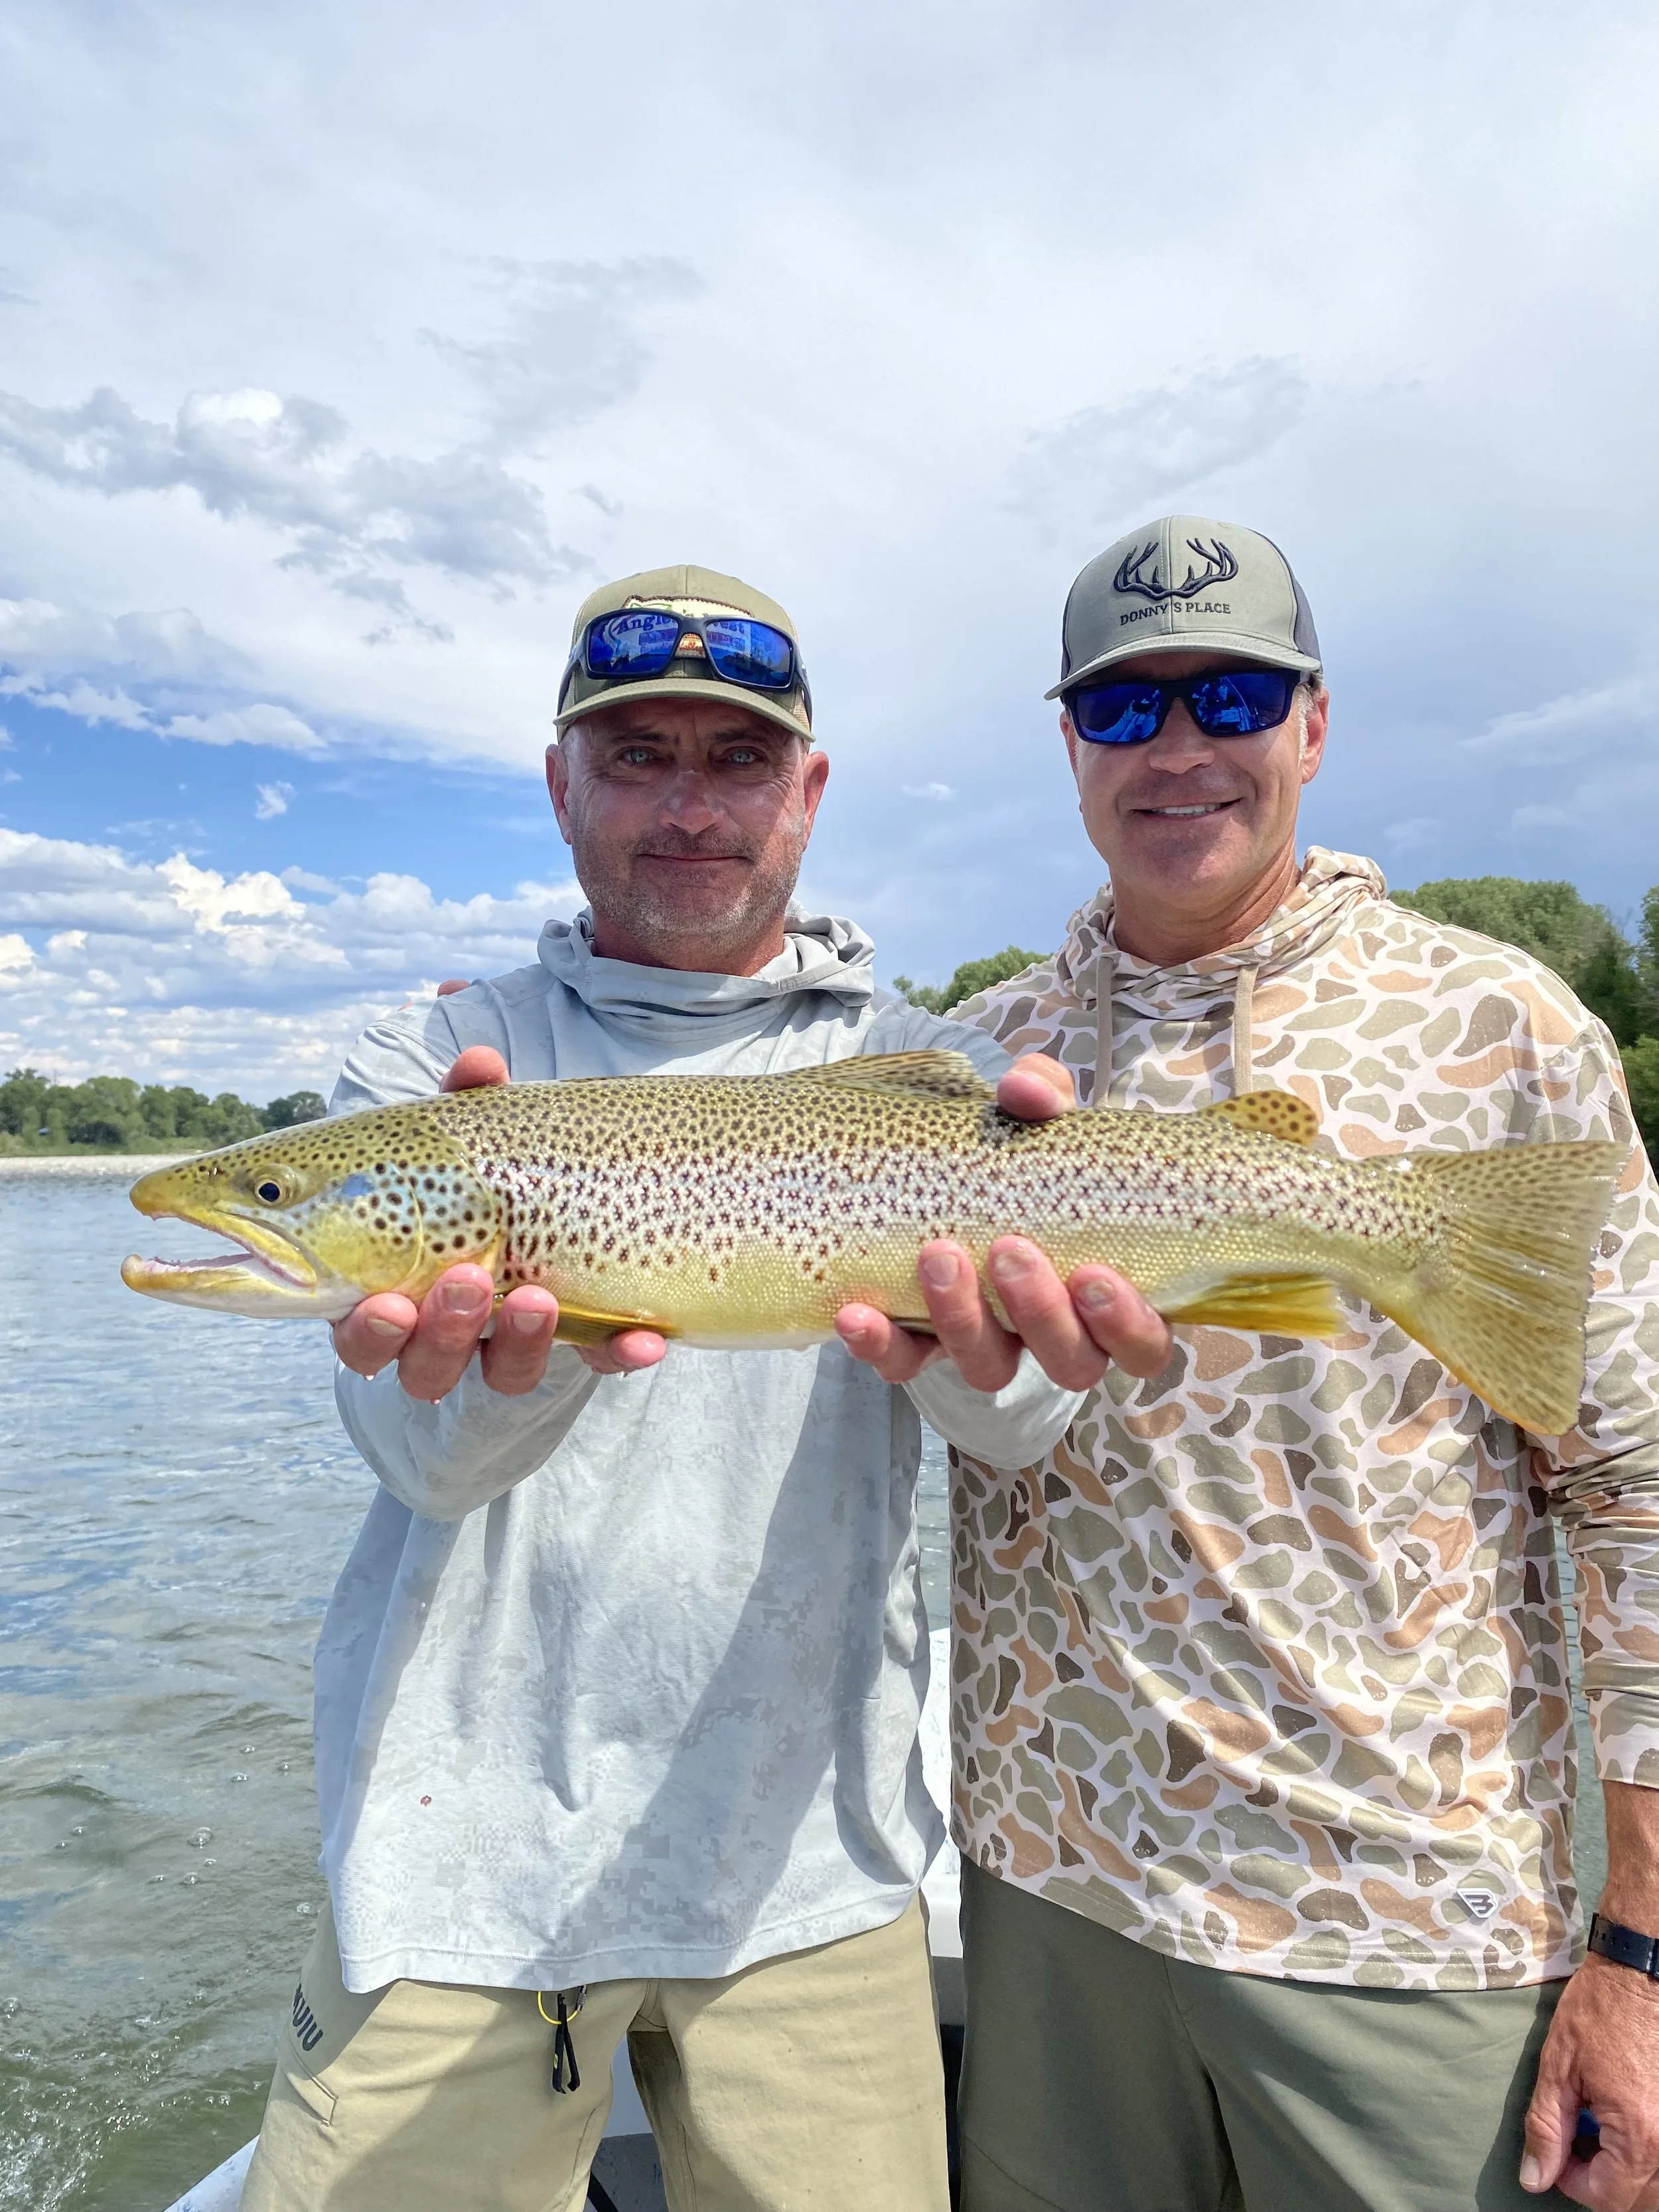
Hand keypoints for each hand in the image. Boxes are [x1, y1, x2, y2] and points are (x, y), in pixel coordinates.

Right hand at [331, 1043, 666, 1397]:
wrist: (566, 1196)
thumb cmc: (483, 1173)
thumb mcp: (473, 1138)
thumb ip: (470, 1105)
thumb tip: (479, 1061)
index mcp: (392, 1289)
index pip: (362, 1330)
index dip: (369, 1330)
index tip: (388, 1304)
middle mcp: (445, 1332)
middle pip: (426, 1362)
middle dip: (445, 1330)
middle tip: (469, 1279)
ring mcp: (512, 1344)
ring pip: (505, 1372)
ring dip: (519, 1341)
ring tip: (538, 1296)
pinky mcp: (580, 1345)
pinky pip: (597, 1361)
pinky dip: (617, 1352)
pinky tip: (645, 1339)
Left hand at [835, 1052, 1173, 1392]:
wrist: (944, 1171)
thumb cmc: (1022, 1155)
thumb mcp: (1039, 1121)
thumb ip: (1043, 1097)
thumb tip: (1024, 1088)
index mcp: (1107, 1295)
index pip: (1142, 1342)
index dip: (1126, 1324)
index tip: (1093, 1275)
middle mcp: (1055, 1334)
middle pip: (1069, 1362)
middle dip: (1039, 1313)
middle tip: (1008, 1249)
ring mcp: (990, 1345)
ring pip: (989, 1369)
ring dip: (962, 1320)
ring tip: (937, 1254)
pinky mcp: (924, 1347)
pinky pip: (906, 1364)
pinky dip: (881, 1346)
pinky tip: (855, 1313)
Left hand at [1522, 1955, 1658, 2207]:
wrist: (1640, 1975)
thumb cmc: (1598, 2013)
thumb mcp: (1559, 2068)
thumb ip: (1548, 2129)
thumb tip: (1535, 2179)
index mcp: (1638, 2136)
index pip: (1608, 2197)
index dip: (1573, 2184)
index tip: (1555, 2156)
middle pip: (1637, 2199)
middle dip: (1601, 2184)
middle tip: (1575, 2148)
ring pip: (1655, 2184)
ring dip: (1625, 2175)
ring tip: (1597, 2138)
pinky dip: (1643, 2156)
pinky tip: (1620, 2127)